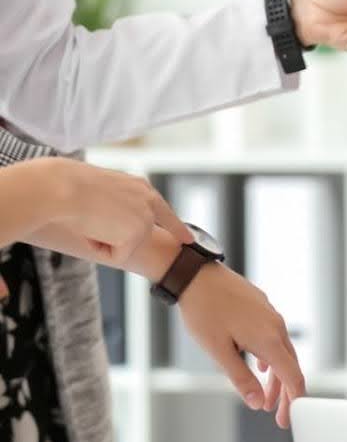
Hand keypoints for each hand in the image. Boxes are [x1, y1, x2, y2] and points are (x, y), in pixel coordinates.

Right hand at [12, 158, 191, 265]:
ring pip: (121, 247)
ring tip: (88, 219)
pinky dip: (98, 248)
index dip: (177, 227)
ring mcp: (145, 219)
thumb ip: (117, 203)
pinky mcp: (136, 235)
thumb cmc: (68, 185)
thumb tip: (115, 220)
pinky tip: (91, 229)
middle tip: (91, 219)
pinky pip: (114, 256)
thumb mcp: (101, 189)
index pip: (163, 211)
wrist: (62, 188)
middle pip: (137, 236)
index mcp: (140, 187)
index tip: (189, 240)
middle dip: (111, 236)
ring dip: (100, 240)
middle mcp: (149, 201)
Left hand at [176, 263, 305, 427]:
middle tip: (277, 416)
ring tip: (264, 397)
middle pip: (290, 366)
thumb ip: (240, 378)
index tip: (289, 418)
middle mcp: (275, 327)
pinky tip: (260, 366)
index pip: (293, 376)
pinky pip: (274, 338)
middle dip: (285, 394)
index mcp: (268, 340)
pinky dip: (271, 358)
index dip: (294, 400)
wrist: (195, 275)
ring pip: (281, 352)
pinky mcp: (262, 308)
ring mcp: (270, 315)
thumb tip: (256, 403)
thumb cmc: (203, 312)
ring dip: (275, 377)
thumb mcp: (218, 351)